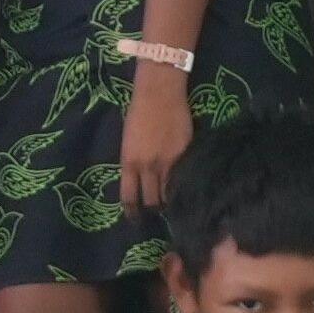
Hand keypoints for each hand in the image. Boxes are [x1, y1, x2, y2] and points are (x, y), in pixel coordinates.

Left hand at [117, 63, 192, 210]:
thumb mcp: (128, 143)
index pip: (129, 197)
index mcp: (128, 163)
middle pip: (151, 201)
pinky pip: (184, 178)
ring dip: (170, 200)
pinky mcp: (185, 155)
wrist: (160, 93)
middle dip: (153, 209)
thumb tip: (141, 182)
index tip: (135, 219)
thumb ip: (134, 163)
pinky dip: (183, 185)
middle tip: (156, 212)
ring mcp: (168, 162)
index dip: (132, 212)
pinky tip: (185, 187)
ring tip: (172, 202)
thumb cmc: (139, 112)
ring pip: (169, 194)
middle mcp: (147, 167)